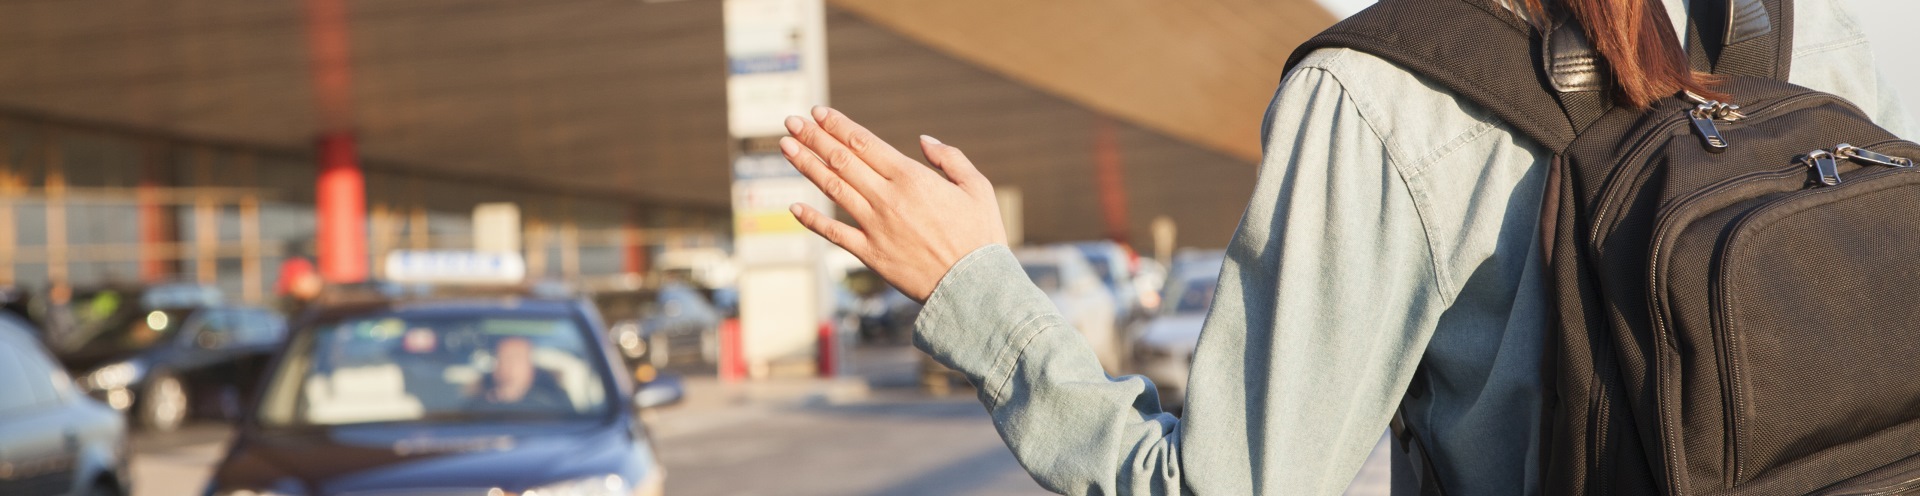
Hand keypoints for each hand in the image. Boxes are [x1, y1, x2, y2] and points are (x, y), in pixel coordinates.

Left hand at [780, 106, 1007, 301]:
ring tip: (785, 147)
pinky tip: (794, 206)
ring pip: (832, 189)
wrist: (975, 287)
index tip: (818, 112)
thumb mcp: (977, 187)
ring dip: (806, 165)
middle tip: (792, 121)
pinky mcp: (870, 255)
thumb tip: (924, 140)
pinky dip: (812, 220)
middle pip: (841, 160)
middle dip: (813, 137)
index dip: (838, 125)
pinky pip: (834, 234)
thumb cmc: (981, 236)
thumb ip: (950, 159)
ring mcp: (875, 227)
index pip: (864, 142)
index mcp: (912, 177)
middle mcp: (888, 198)